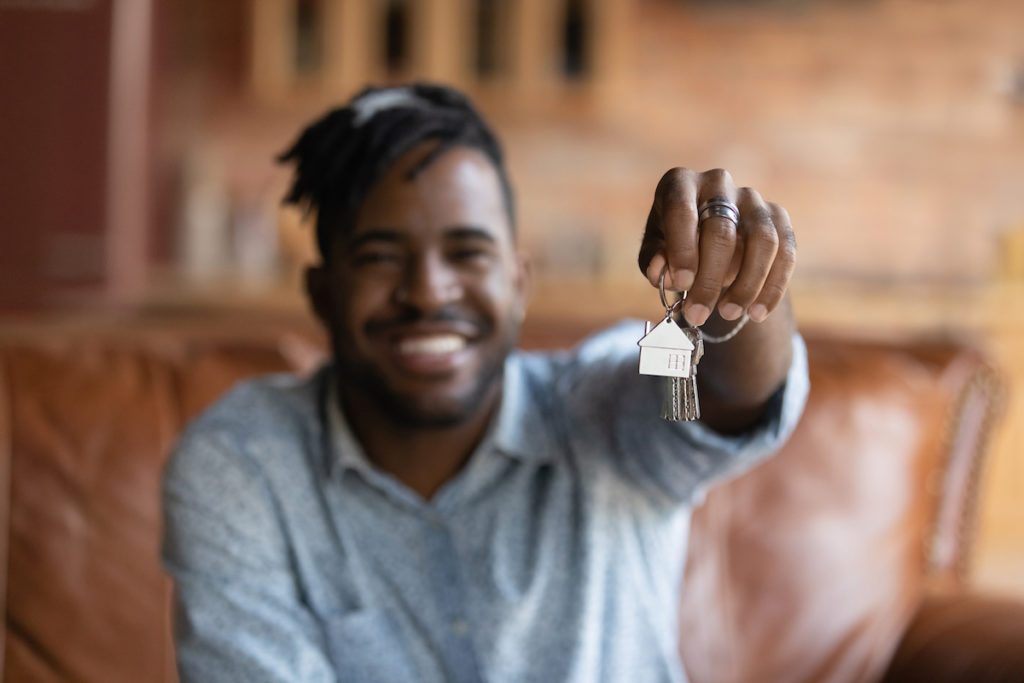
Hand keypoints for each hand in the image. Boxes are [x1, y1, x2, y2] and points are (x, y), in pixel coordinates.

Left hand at [638, 168, 795, 326]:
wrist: (706, 240)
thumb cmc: (672, 245)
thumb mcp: (655, 251)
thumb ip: (654, 261)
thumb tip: (663, 272)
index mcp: (680, 184)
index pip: (682, 210)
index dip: (682, 248)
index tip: (682, 284)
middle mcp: (718, 183)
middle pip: (722, 230)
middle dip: (709, 279)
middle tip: (697, 314)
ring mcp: (752, 198)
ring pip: (762, 240)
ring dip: (747, 284)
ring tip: (729, 314)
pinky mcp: (778, 217)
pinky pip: (785, 252)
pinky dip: (773, 287)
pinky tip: (757, 313)